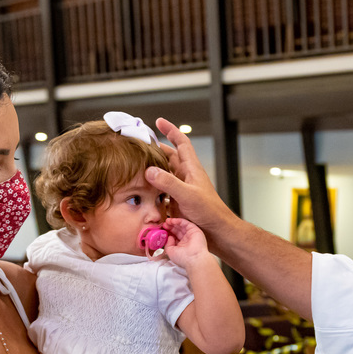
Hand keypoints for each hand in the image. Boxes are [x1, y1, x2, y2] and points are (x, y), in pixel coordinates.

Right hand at [147, 119, 235, 236]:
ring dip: (151, 169)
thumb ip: (169, 183)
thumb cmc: (210, 212)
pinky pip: (161, 191)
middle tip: (139, 145)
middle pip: (168, 157)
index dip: (171, 130)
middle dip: (155, 149)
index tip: (159, 122)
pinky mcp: (176, 202)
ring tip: (135, 165)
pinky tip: (141, 191)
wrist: (217, 232)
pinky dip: (151, 188)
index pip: (182, 143)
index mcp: (191, 169)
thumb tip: (150, 170)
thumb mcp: (188, 195)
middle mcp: (185, 177)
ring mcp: (180, 189)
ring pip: (163, 174)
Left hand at [159, 218, 207, 268]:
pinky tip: (172, 220)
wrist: (193, 258)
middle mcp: (187, 240)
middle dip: (170, 227)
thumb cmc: (183, 258)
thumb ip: (168, 244)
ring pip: (181, 226)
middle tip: (163, 224)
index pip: (174, 237)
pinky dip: (178, 221)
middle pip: (177, 231)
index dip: (168, 233)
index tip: (162, 230)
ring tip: (166, 221)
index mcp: (182, 246)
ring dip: (173, 223)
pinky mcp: (194, 230)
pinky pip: (185, 223)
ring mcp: (191, 234)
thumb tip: (169, 236)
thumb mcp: (171, 251)